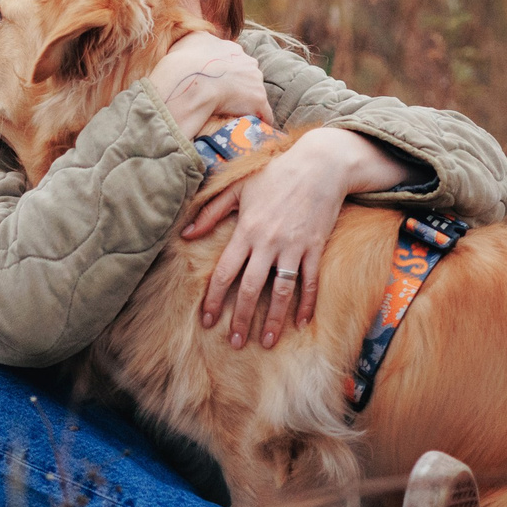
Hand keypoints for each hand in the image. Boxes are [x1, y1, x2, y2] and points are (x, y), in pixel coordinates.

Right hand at [148, 32, 271, 138]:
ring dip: (247, 102)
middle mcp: (246, 59)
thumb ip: (198, 42)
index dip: (225, 74)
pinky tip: (251, 129)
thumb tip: (197, 46)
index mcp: (230, 48)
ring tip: (234, 116)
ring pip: (254, 92)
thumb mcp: (189, 41)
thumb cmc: (183, 63)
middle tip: (223, 100)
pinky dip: (259, 120)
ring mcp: (254, 79)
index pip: (233, 61)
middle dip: (238, 85)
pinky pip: (264, 113)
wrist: (192, 80)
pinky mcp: (258, 99)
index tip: (217, 85)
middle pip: (247, 75)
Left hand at [183, 129, 404, 349]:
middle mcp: (268, 242)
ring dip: (274, 320)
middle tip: (235, 342)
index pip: (225, 272)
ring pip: (281, 292)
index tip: (207, 320)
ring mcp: (294, 247)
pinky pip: (310, 282)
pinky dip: (307, 303)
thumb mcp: (239, 187)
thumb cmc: (276, 174)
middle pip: (250, 289)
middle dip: (241, 318)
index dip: (214, 298)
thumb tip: (186, 233)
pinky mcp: (315, 248)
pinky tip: (301, 322)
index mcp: (246, 230)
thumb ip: (211, 211)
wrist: (320, 164)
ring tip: (267, 341)